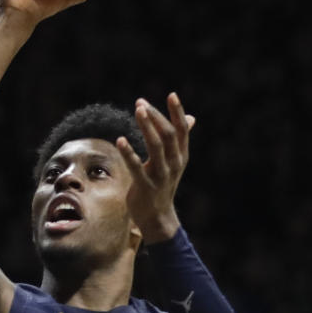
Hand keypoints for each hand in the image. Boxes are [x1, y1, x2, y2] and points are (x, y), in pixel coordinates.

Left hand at [118, 91, 194, 243]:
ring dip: (146, 127)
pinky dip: (129, 153)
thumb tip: (191, 118)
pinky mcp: (145, 186)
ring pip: (156, 147)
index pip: (183, 130)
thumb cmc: (162, 186)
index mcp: (181, 156)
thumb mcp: (174, 162)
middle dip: (156, 117)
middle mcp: (174, 164)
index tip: (171, 95)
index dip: (178, 112)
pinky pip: (137, 168)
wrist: (157, 218)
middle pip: (168, 135)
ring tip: (138, 111)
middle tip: (141, 102)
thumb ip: (179, 141)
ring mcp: (160, 176)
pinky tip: (120, 140)